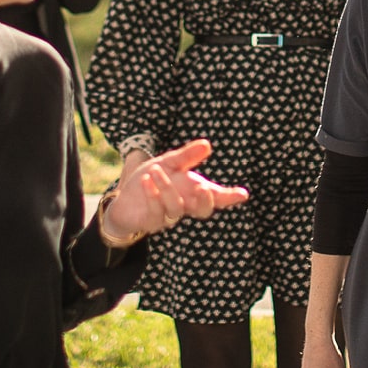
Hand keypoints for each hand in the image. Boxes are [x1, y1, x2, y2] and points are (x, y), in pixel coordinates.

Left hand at [101, 139, 247, 244]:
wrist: (124, 197)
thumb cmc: (152, 180)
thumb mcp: (169, 163)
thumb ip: (187, 156)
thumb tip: (207, 144)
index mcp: (192, 192)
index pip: (215, 196)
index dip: (229, 197)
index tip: (243, 194)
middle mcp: (184, 206)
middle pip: (203, 211)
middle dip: (206, 201)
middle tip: (203, 187)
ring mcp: (168, 216)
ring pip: (175, 208)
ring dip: (166, 188)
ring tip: (156, 170)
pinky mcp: (151, 222)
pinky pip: (156, 212)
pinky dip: (152, 196)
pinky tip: (145, 181)